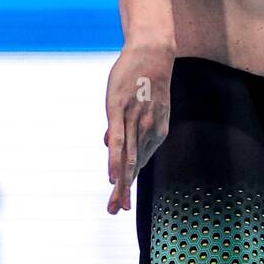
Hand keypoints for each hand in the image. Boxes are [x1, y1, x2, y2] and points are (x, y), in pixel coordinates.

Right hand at [104, 41, 173, 213]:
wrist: (153, 51)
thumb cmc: (143, 77)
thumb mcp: (138, 105)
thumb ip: (124, 126)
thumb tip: (107, 143)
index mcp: (156, 131)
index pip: (139, 163)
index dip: (129, 184)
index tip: (121, 205)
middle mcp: (148, 129)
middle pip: (134, 165)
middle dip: (126, 191)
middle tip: (117, 212)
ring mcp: (135, 120)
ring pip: (127, 157)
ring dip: (121, 183)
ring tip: (115, 204)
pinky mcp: (121, 109)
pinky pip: (119, 139)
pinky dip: (116, 159)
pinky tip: (112, 177)